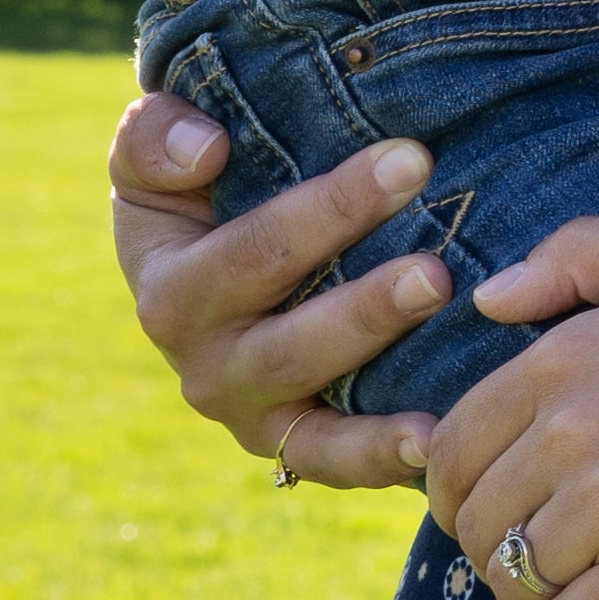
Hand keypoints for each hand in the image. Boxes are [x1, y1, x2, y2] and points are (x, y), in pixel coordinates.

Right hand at [105, 91, 454, 492]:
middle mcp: (205, 365)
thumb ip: (155, 137)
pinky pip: (333, 462)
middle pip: (289, 342)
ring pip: (314, 409)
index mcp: (171, 289)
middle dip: (367, 305)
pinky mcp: (293, 444)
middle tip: (439, 270)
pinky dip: (380, 459)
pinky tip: (437, 442)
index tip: (411, 159)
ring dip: (382, 377)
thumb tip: (205, 150)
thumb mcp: (153, 145)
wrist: (211, 257)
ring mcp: (251, 413)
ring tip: (445, 341)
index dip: (331, 208)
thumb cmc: (196, 186)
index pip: (254, 252)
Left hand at [424, 213, 598, 599]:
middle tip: (526, 560)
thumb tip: (489, 301)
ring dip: (526, 599)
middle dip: (487, 551)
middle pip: (475, 523)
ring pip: (515, 581)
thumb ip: (579, 254)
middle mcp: (574, 430)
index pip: (451, 448)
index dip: (459, 490)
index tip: (493, 507)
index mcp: (564, 359)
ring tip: (560, 598)